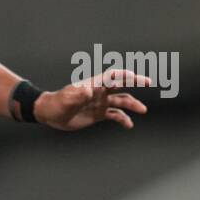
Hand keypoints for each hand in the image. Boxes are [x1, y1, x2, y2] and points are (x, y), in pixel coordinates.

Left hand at [35, 68, 150, 130]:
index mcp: (93, 85)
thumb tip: (88, 91)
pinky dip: (123, 119)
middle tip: (149, 82)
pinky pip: (115, 115)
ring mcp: (100, 103)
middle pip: (121, 85)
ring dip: (132, 104)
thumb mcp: (66, 99)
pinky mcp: (99, 114)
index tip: (134, 75)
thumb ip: (77, 94)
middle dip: (135, 82)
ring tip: (143, 110)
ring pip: (121, 101)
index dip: (123, 74)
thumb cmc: (56, 103)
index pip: (111, 76)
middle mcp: (100, 92)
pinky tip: (129, 125)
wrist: (50, 114)